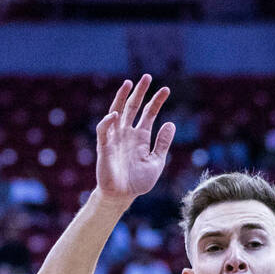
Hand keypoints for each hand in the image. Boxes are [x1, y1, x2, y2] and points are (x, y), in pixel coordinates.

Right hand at [95, 74, 175, 202]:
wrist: (122, 196)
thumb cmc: (138, 181)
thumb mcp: (156, 161)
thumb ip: (162, 143)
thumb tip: (171, 123)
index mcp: (140, 137)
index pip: (148, 114)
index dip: (156, 101)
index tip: (166, 89)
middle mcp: (127, 133)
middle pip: (133, 107)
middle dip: (140, 92)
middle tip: (147, 77)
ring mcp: (115, 138)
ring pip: (117, 112)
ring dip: (122, 98)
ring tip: (129, 84)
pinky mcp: (104, 146)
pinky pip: (104, 130)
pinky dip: (108, 122)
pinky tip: (116, 114)